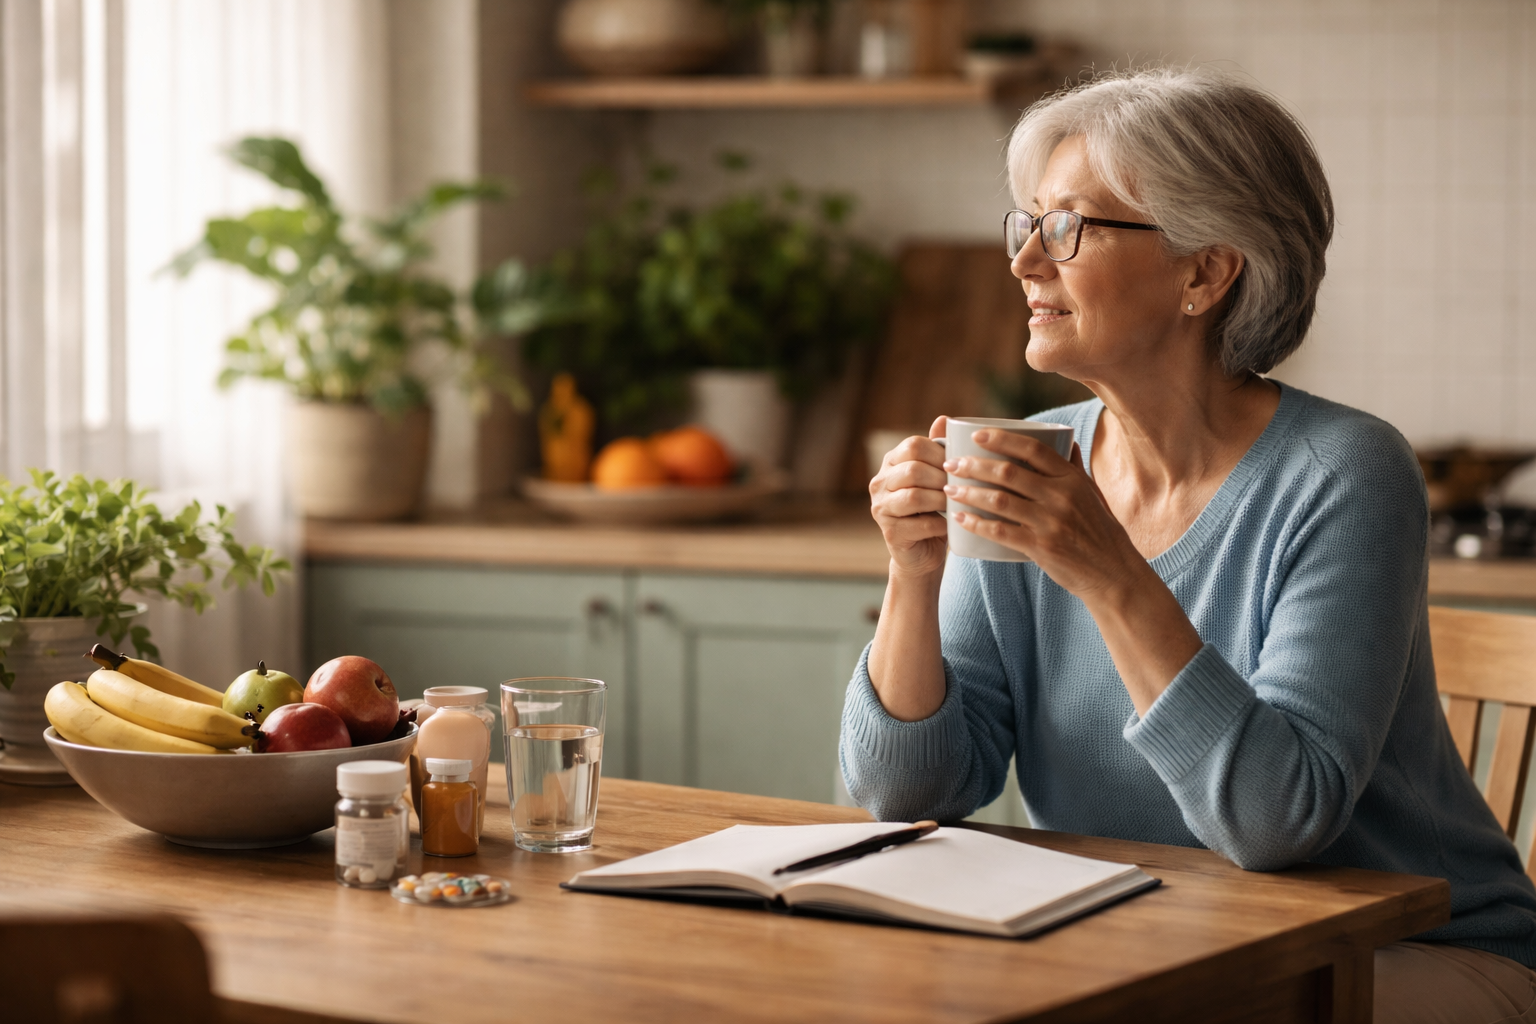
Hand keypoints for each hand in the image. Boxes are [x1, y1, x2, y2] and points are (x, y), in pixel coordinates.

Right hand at [869, 416, 949, 579]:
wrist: (922, 553)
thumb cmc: (934, 510)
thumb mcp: (937, 477)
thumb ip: (938, 450)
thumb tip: (944, 419)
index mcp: (890, 463)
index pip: (913, 446)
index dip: (940, 453)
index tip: (959, 465)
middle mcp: (879, 483)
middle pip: (913, 469)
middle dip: (942, 478)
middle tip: (962, 486)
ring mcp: (880, 509)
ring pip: (915, 496)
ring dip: (942, 500)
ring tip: (957, 503)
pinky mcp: (890, 533)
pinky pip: (921, 524)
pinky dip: (942, 524)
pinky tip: (953, 523)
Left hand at [943, 430, 1144, 599]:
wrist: (1111, 571)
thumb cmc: (1099, 530)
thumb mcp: (1092, 493)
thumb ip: (1074, 467)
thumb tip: (1065, 440)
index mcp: (1071, 478)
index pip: (1033, 448)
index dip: (1001, 439)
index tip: (976, 435)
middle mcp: (1061, 496)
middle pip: (1008, 472)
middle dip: (973, 465)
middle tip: (951, 465)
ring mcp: (1051, 522)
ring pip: (1000, 500)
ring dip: (969, 492)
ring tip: (949, 490)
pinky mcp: (1041, 547)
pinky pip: (1000, 531)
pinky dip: (976, 523)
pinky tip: (959, 519)